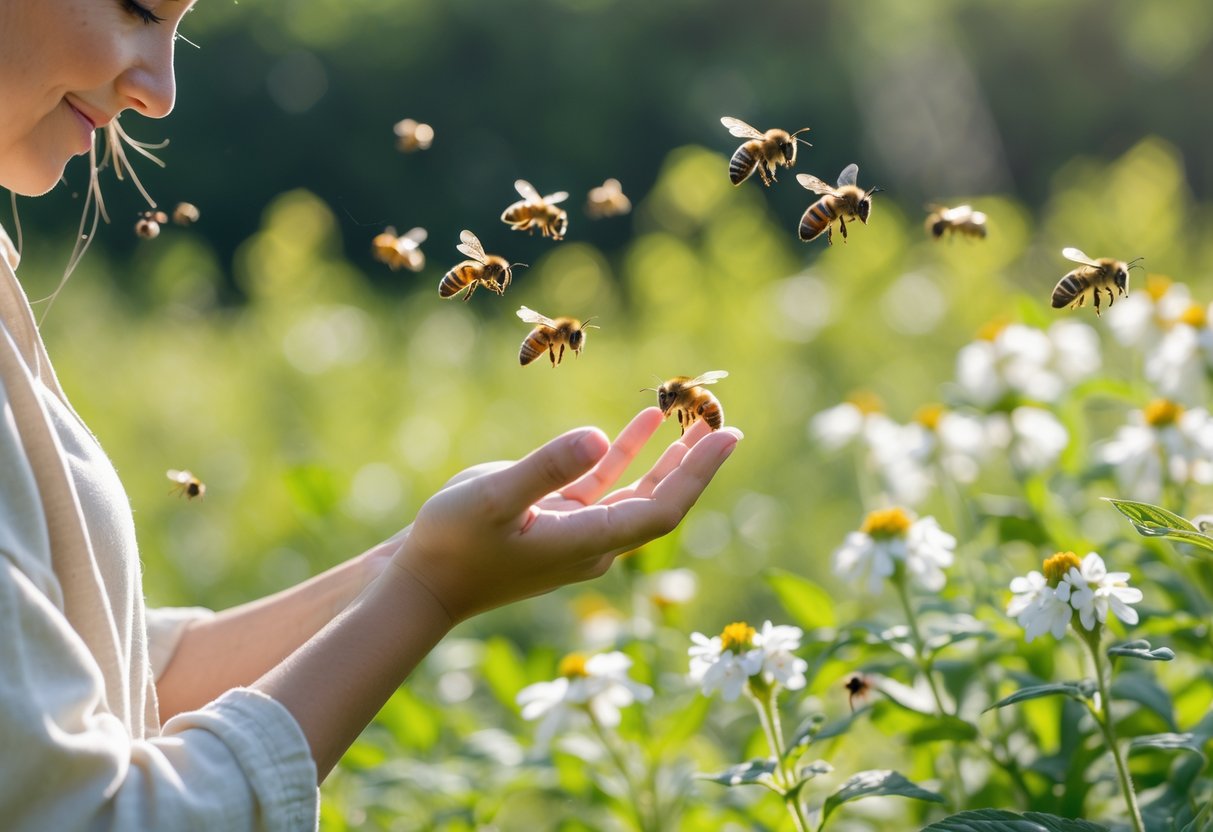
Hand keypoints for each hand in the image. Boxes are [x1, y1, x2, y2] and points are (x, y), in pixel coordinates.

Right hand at [387, 408, 739, 622]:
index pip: (662, 510)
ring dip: (669, 460)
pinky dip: (626, 455)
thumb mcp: (493, 498)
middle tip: (726, 424)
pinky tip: (643, 425)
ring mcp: (578, 533)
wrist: (423, 582)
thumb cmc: (452, 544)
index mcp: (588, 543)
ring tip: (699, 423)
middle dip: (695, 465)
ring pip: (638, 493)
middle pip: (662, 502)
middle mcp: (594, 543)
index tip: (728, 438)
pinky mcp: (557, 520)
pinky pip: (605, 485)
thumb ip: (545, 467)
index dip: (698, 474)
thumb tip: (600, 437)